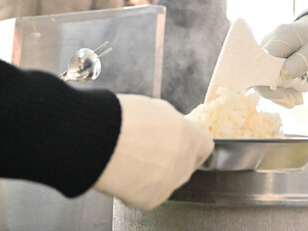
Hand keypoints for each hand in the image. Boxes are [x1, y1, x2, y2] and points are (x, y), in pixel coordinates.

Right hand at [93, 94, 212, 209]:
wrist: (102, 141)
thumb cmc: (127, 120)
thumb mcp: (157, 108)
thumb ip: (172, 122)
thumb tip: (173, 128)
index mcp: (190, 138)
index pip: (205, 145)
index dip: (193, 142)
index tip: (183, 141)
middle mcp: (184, 163)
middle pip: (187, 163)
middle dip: (173, 157)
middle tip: (151, 149)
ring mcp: (169, 184)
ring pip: (169, 180)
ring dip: (158, 173)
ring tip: (134, 159)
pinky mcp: (151, 199)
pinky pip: (151, 193)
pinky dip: (141, 187)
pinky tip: (127, 173)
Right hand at [256, 13, 307, 107]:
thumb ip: (300, 61)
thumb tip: (282, 76)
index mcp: (280, 37)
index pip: (262, 64)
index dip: (269, 84)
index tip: (287, 98)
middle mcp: (269, 41)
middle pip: (260, 72)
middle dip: (275, 91)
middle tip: (294, 102)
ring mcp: (268, 49)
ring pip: (264, 75)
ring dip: (279, 90)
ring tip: (297, 99)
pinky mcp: (271, 56)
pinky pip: (270, 74)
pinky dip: (281, 85)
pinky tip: (293, 92)